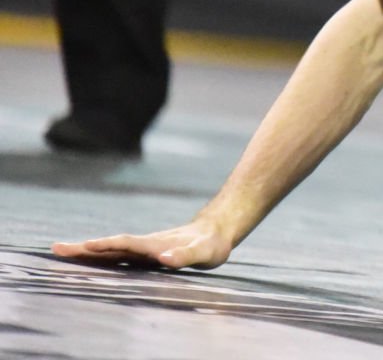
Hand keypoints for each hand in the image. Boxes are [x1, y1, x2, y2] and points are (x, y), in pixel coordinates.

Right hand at [52, 217, 231, 269]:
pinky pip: (118, 255)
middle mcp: (145, 245)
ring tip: (62, 252)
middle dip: (85, 248)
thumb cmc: (211, 244)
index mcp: (155, 245)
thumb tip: (165, 259)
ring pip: (111, 250)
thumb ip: (186, 255)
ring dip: (88, 252)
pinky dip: (99, 256)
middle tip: (56, 249)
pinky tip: (87, 261)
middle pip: (110, 246)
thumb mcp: (204, 252)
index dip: (107, 246)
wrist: (216, 230)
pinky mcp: (144, 254)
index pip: (126, 244)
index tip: (85, 246)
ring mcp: (143, 249)